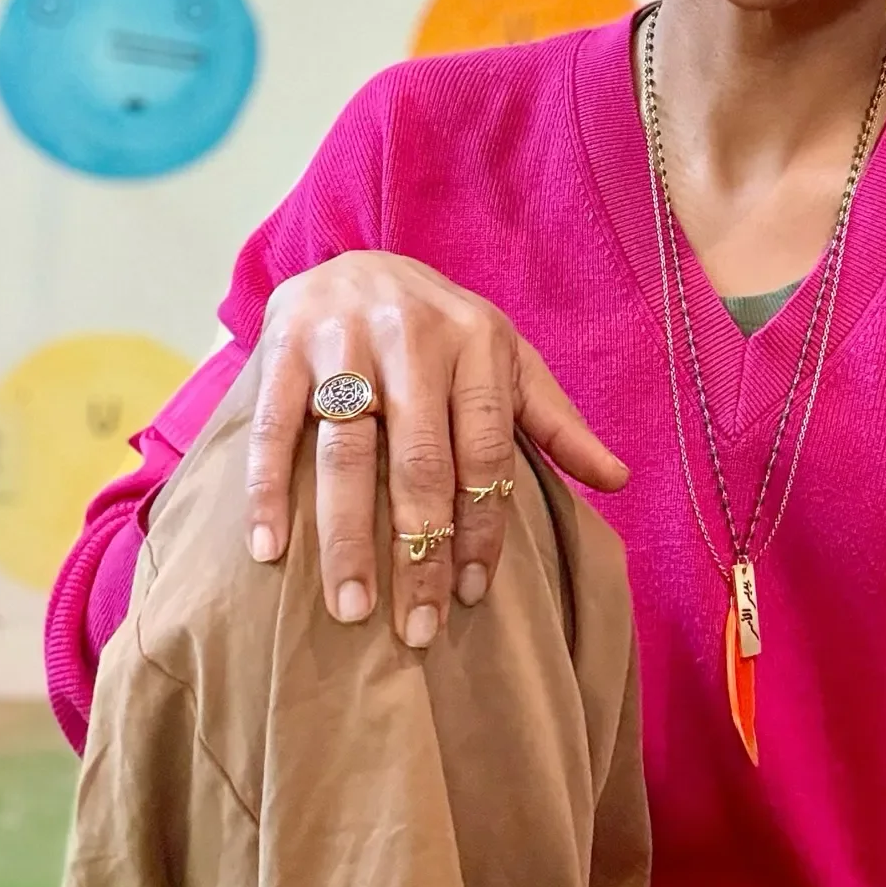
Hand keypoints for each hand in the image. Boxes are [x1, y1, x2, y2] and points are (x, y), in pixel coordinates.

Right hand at [244, 251, 628, 646]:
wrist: (356, 259)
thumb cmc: (442, 329)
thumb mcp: (506, 361)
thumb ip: (555, 422)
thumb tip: (617, 480)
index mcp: (479, 342)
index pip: (485, 451)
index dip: (480, 527)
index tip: (468, 595)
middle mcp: (415, 335)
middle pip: (419, 460)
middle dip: (418, 549)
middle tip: (413, 627)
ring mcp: (345, 337)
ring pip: (347, 450)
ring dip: (345, 536)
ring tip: (349, 607)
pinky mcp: (283, 344)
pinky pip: (274, 427)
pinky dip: (268, 489)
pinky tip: (270, 548)